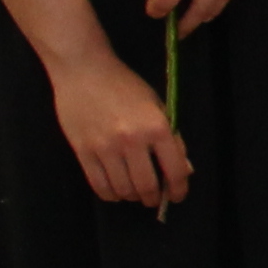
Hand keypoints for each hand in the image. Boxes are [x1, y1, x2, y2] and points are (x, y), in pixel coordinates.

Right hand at [49, 50, 192, 209]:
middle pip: (147, 186)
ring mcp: (105, 148)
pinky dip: (110, 194)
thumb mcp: (157, 106)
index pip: (175, 170)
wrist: (84, 69)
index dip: (179, 189)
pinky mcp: (83, 151)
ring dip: (132, 197)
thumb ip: (172, 138)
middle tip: (154, 198)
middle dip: (154, 198)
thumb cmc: (125, 85)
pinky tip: (116, 191)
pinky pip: (99, 185)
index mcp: (157, 127)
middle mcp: (132, 140)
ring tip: (135, 193)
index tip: (177, 195)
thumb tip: (184, 170)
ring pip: (123, 189)